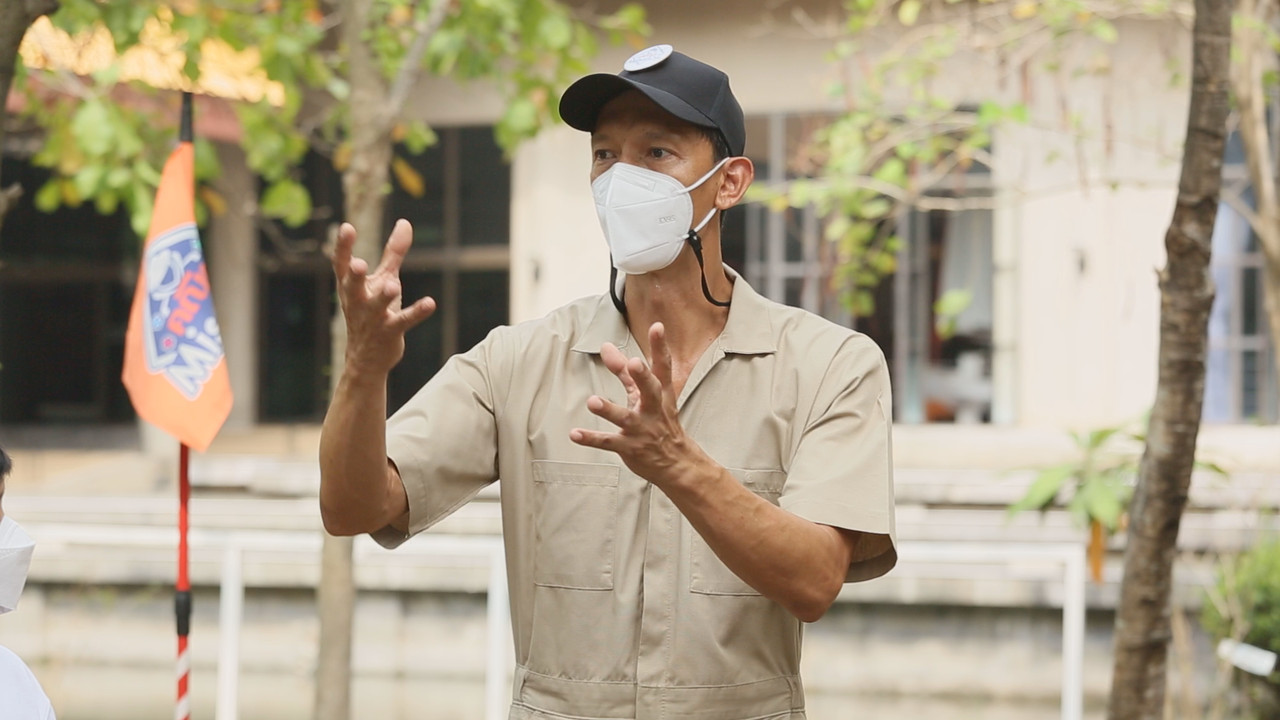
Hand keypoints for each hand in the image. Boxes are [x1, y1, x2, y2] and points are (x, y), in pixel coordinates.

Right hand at [331, 219, 435, 375]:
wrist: (366, 357)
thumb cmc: (372, 309)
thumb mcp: (383, 278)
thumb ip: (393, 252)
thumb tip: (405, 222)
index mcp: (350, 286)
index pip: (342, 265)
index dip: (343, 247)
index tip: (347, 228)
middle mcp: (358, 301)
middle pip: (353, 286)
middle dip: (355, 276)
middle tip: (358, 264)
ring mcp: (373, 318)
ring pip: (377, 306)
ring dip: (384, 297)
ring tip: (393, 286)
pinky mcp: (390, 332)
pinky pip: (404, 321)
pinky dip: (416, 313)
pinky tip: (430, 303)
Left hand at [570, 323, 700, 486]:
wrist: (676, 463)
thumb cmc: (659, 423)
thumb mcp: (646, 396)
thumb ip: (625, 372)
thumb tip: (606, 348)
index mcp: (660, 395)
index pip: (662, 368)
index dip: (660, 347)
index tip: (657, 327)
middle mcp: (653, 410)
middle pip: (650, 390)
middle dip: (643, 376)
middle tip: (633, 363)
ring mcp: (641, 430)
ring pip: (625, 418)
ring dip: (609, 410)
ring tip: (592, 402)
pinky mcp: (629, 447)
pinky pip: (608, 442)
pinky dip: (591, 439)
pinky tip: (575, 434)